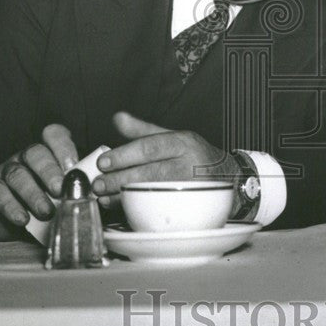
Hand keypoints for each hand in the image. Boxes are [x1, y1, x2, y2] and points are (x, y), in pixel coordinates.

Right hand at [0, 124, 78, 239]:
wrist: (6, 223)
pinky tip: (22, 219)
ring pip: (17, 174)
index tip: (73, 166)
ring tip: (47, 212)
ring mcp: (5, 171)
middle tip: (60, 189)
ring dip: (33, 194)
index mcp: (47, 154)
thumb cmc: (41, 205)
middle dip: (50, 171)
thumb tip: (96, 193)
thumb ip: (73, 189)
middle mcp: (25, 157)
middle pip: (36, 153)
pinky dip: (11, 206)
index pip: (54, 135)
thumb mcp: (60, 196)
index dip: (63, 147)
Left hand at [91, 112, 240, 205]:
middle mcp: (189, 163)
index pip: (151, 146)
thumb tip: (117, 118)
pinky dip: (138, 208)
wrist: (228, 177)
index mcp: (183, 142)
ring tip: (104, 196)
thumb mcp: (172, 136)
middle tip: (97, 183)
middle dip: (120, 179)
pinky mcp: (191, 206)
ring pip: (154, 192)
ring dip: (125, 196)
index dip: (125, 155)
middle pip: (150, 172)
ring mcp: (191, 187)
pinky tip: (122, 205)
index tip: (103, 162)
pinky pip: (161, 208)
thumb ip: (142, 130)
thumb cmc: (194, 155)